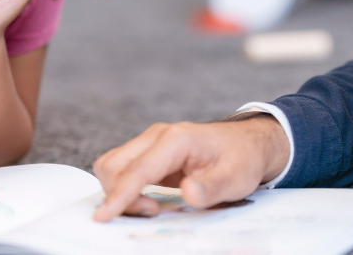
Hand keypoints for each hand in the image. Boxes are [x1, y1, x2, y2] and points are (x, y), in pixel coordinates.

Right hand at [92, 116, 289, 221]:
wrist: (247, 143)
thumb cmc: (242, 157)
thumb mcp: (236, 177)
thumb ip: (212, 187)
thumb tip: (188, 193)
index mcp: (176, 139)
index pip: (137, 169)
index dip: (119, 195)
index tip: (104, 216)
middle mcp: (157, 136)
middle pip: (114, 165)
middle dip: (119, 195)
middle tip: (152, 213)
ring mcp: (151, 143)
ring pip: (113, 165)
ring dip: (119, 191)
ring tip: (150, 208)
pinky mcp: (150, 153)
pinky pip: (124, 169)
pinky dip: (125, 188)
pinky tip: (146, 201)